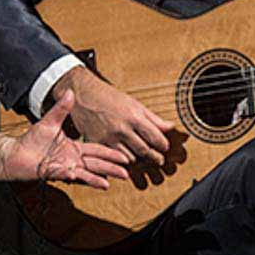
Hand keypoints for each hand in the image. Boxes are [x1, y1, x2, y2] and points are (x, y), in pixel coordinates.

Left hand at [4, 90, 131, 188]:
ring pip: (84, 174)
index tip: (125, 156)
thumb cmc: (31, 140)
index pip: (96, 150)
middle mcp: (72, 159)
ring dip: (97, 178)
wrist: (16, 153)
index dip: (110, 153)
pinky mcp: (54, 173)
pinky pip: (66, 175)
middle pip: (96, 164)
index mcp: (74, 148)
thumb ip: (61, 109)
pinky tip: (80, 175)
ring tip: (109, 183)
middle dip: (111, 168)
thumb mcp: (50, 122)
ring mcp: (64, 167)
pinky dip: (74, 176)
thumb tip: (70, 92)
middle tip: (126, 173)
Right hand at [51, 66, 174, 163]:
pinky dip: (121, 159)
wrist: (84, 94)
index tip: (165, 147)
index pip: (155, 138)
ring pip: (129, 158)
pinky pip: (113, 157)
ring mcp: (108, 138)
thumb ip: (153, 118)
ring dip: (138, 159)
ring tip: (142, 157)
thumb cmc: (110, 97)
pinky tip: (125, 156)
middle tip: (159, 160)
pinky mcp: (97, 143)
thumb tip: (171, 127)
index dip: (163, 145)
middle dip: (155, 157)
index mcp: (133, 117)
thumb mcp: (135, 104)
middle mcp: (122, 129)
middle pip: (144, 151)